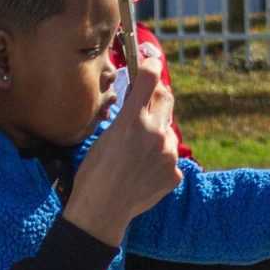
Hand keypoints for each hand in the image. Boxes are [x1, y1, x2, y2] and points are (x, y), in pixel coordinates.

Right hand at [63, 65, 179, 243]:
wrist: (102, 210)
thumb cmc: (94, 172)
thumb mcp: (105, 135)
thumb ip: (126, 114)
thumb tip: (137, 96)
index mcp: (132, 121)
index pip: (149, 78)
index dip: (151, 64)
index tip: (150, 59)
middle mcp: (155, 134)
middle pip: (166, 98)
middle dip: (157, 96)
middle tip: (146, 103)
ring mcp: (168, 154)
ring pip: (169, 131)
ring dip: (158, 134)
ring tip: (137, 153)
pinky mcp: (175, 173)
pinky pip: (171, 158)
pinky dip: (160, 160)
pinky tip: (143, 171)